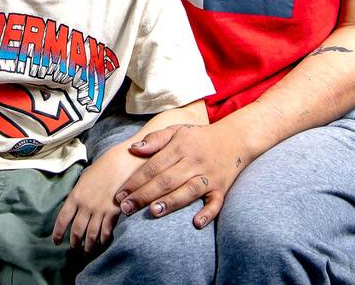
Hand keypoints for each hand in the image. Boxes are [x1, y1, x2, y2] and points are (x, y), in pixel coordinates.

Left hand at [52, 146, 135, 251]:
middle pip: (76, 231)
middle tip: (74, 249)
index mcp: (75, 196)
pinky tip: (102, 243)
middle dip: (74, 243)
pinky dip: (103, 240)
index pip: (62, 219)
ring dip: (88, 246)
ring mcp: (100, 210)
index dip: (58, 233)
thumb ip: (77, 195)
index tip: (56, 241)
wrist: (120, 164)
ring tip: (87, 251)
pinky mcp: (113, 213)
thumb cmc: (101, 169)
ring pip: (91, 235)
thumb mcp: (83, 180)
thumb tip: (73, 207)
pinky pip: (106, 232)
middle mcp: (85, 206)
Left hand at [113, 120, 250, 229]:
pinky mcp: (221, 189)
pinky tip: (196, 223)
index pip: (153, 166)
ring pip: (188, 191)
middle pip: (166, 180)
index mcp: (180, 147)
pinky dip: (208, 213)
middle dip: (144, 194)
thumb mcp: (177, 130)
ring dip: (171, 202)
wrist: (235, 139)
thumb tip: (133, 149)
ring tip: (153, 211)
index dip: (135, 180)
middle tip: (126, 208)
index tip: (120, 194)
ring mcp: (209, 176)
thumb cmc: (199, 137)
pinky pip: (216, 203)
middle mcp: (194, 162)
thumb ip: (155, 139)